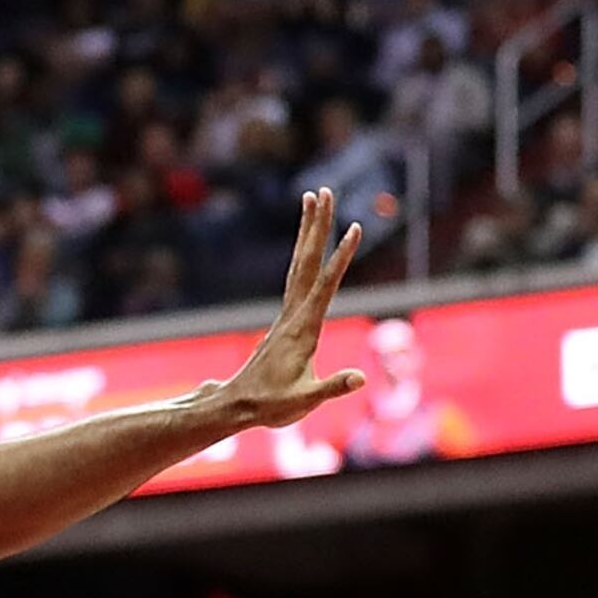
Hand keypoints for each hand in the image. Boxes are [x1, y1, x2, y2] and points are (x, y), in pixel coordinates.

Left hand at [209, 189, 365, 431]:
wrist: (238, 405)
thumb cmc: (272, 405)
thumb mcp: (305, 401)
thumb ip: (332, 388)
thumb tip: (360, 379)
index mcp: (303, 329)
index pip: (326, 285)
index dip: (341, 257)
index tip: (354, 228)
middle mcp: (292, 315)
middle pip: (307, 262)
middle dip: (317, 226)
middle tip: (324, 192)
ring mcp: (286, 316)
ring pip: (299, 265)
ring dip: (307, 232)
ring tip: (312, 200)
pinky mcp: (284, 321)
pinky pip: (296, 279)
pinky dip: (304, 256)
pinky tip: (308, 247)